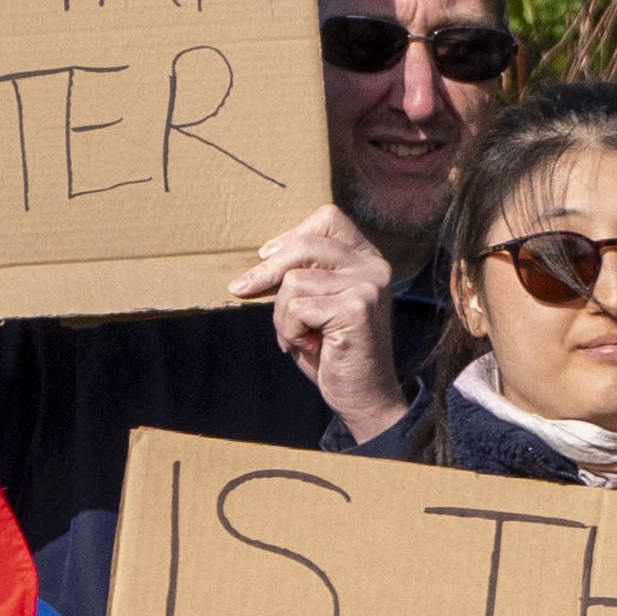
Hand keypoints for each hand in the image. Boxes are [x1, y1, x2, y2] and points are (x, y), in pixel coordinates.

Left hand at [234, 205, 406, 440]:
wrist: (363, 397)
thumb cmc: (334, 351)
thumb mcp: (316, 303)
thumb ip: (301, 275)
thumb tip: (261, 257)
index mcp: (367, 259)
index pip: (327, 219)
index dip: (291, 235)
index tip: (267, 256)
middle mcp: (373, 266)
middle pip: (305, 244)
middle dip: (267, 271)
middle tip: (242, 290)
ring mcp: (368, 286)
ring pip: (294, 280)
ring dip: (282, 314)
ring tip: (298, 336)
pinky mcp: (357, 308)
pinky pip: (297, 306)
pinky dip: (290, 330)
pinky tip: (308, 346)